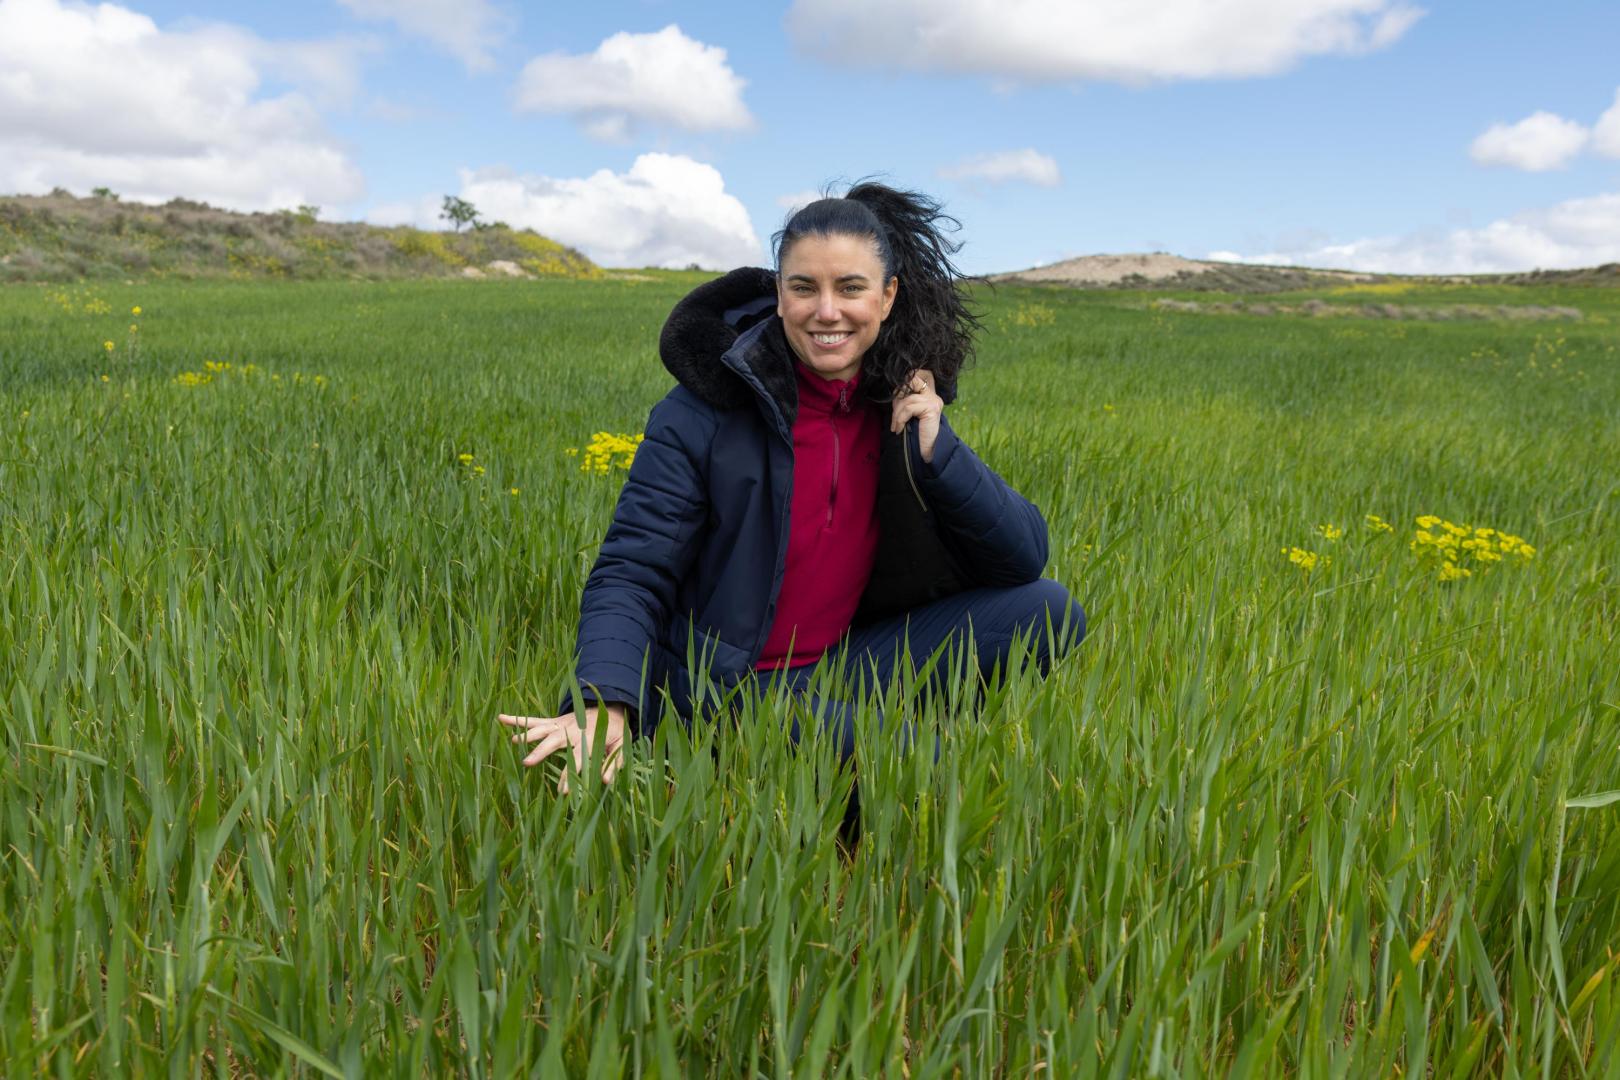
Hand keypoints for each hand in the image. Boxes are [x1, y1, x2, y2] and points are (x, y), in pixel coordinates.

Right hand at [498, 704, 626, 792]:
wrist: (611, 706)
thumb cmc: (615, 731)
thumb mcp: (622, 746)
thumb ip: (614, 763)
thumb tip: (605, 781)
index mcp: (589, 738)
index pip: (577, 759)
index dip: (570, 776)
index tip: (562, 792)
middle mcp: (572, 730)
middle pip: (555, 742)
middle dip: (541, 752)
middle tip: (527, 763)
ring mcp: (561, 724)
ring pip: (543, 728)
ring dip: (528, 734)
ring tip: (513, 741)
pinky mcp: (554, 721)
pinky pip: (534, 720)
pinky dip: (518, 720)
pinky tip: (501, 719)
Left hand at [890, 368, 942, 463]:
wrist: (928, 452)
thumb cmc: (917, 435)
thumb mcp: (909, 415)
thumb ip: (904, 402)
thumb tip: (892, 392)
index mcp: (928, 394)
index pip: (913, 377)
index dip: (901, 386)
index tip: (894, 401)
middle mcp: (933, 395)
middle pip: (909, 382)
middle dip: (897, 398)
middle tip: (895, 417)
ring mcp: (933, 401)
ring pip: (906, 399)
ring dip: (896, 414)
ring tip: (896, 426)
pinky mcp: (931, 408)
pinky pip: (909, 408)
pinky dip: (900, 419)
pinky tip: (899, 428)